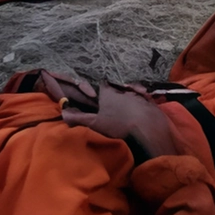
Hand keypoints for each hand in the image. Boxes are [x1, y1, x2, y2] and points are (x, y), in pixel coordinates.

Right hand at [61, 82, 177, 158]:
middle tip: (113, 102)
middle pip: (117, 88)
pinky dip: (142, 104)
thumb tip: (63, 114)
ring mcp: (138, 95)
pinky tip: (142, 111)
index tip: (99, 92)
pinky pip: (145, 100)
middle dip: (115, 92)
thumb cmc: (118, 126)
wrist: (147, 130)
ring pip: (131, 93)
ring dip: (129, 98)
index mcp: (108, 93)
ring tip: (127, 107)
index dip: (100, 88)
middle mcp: (123, 90)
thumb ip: (79, 118)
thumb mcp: (95, 123)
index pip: (102, 84)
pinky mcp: (150, 102)